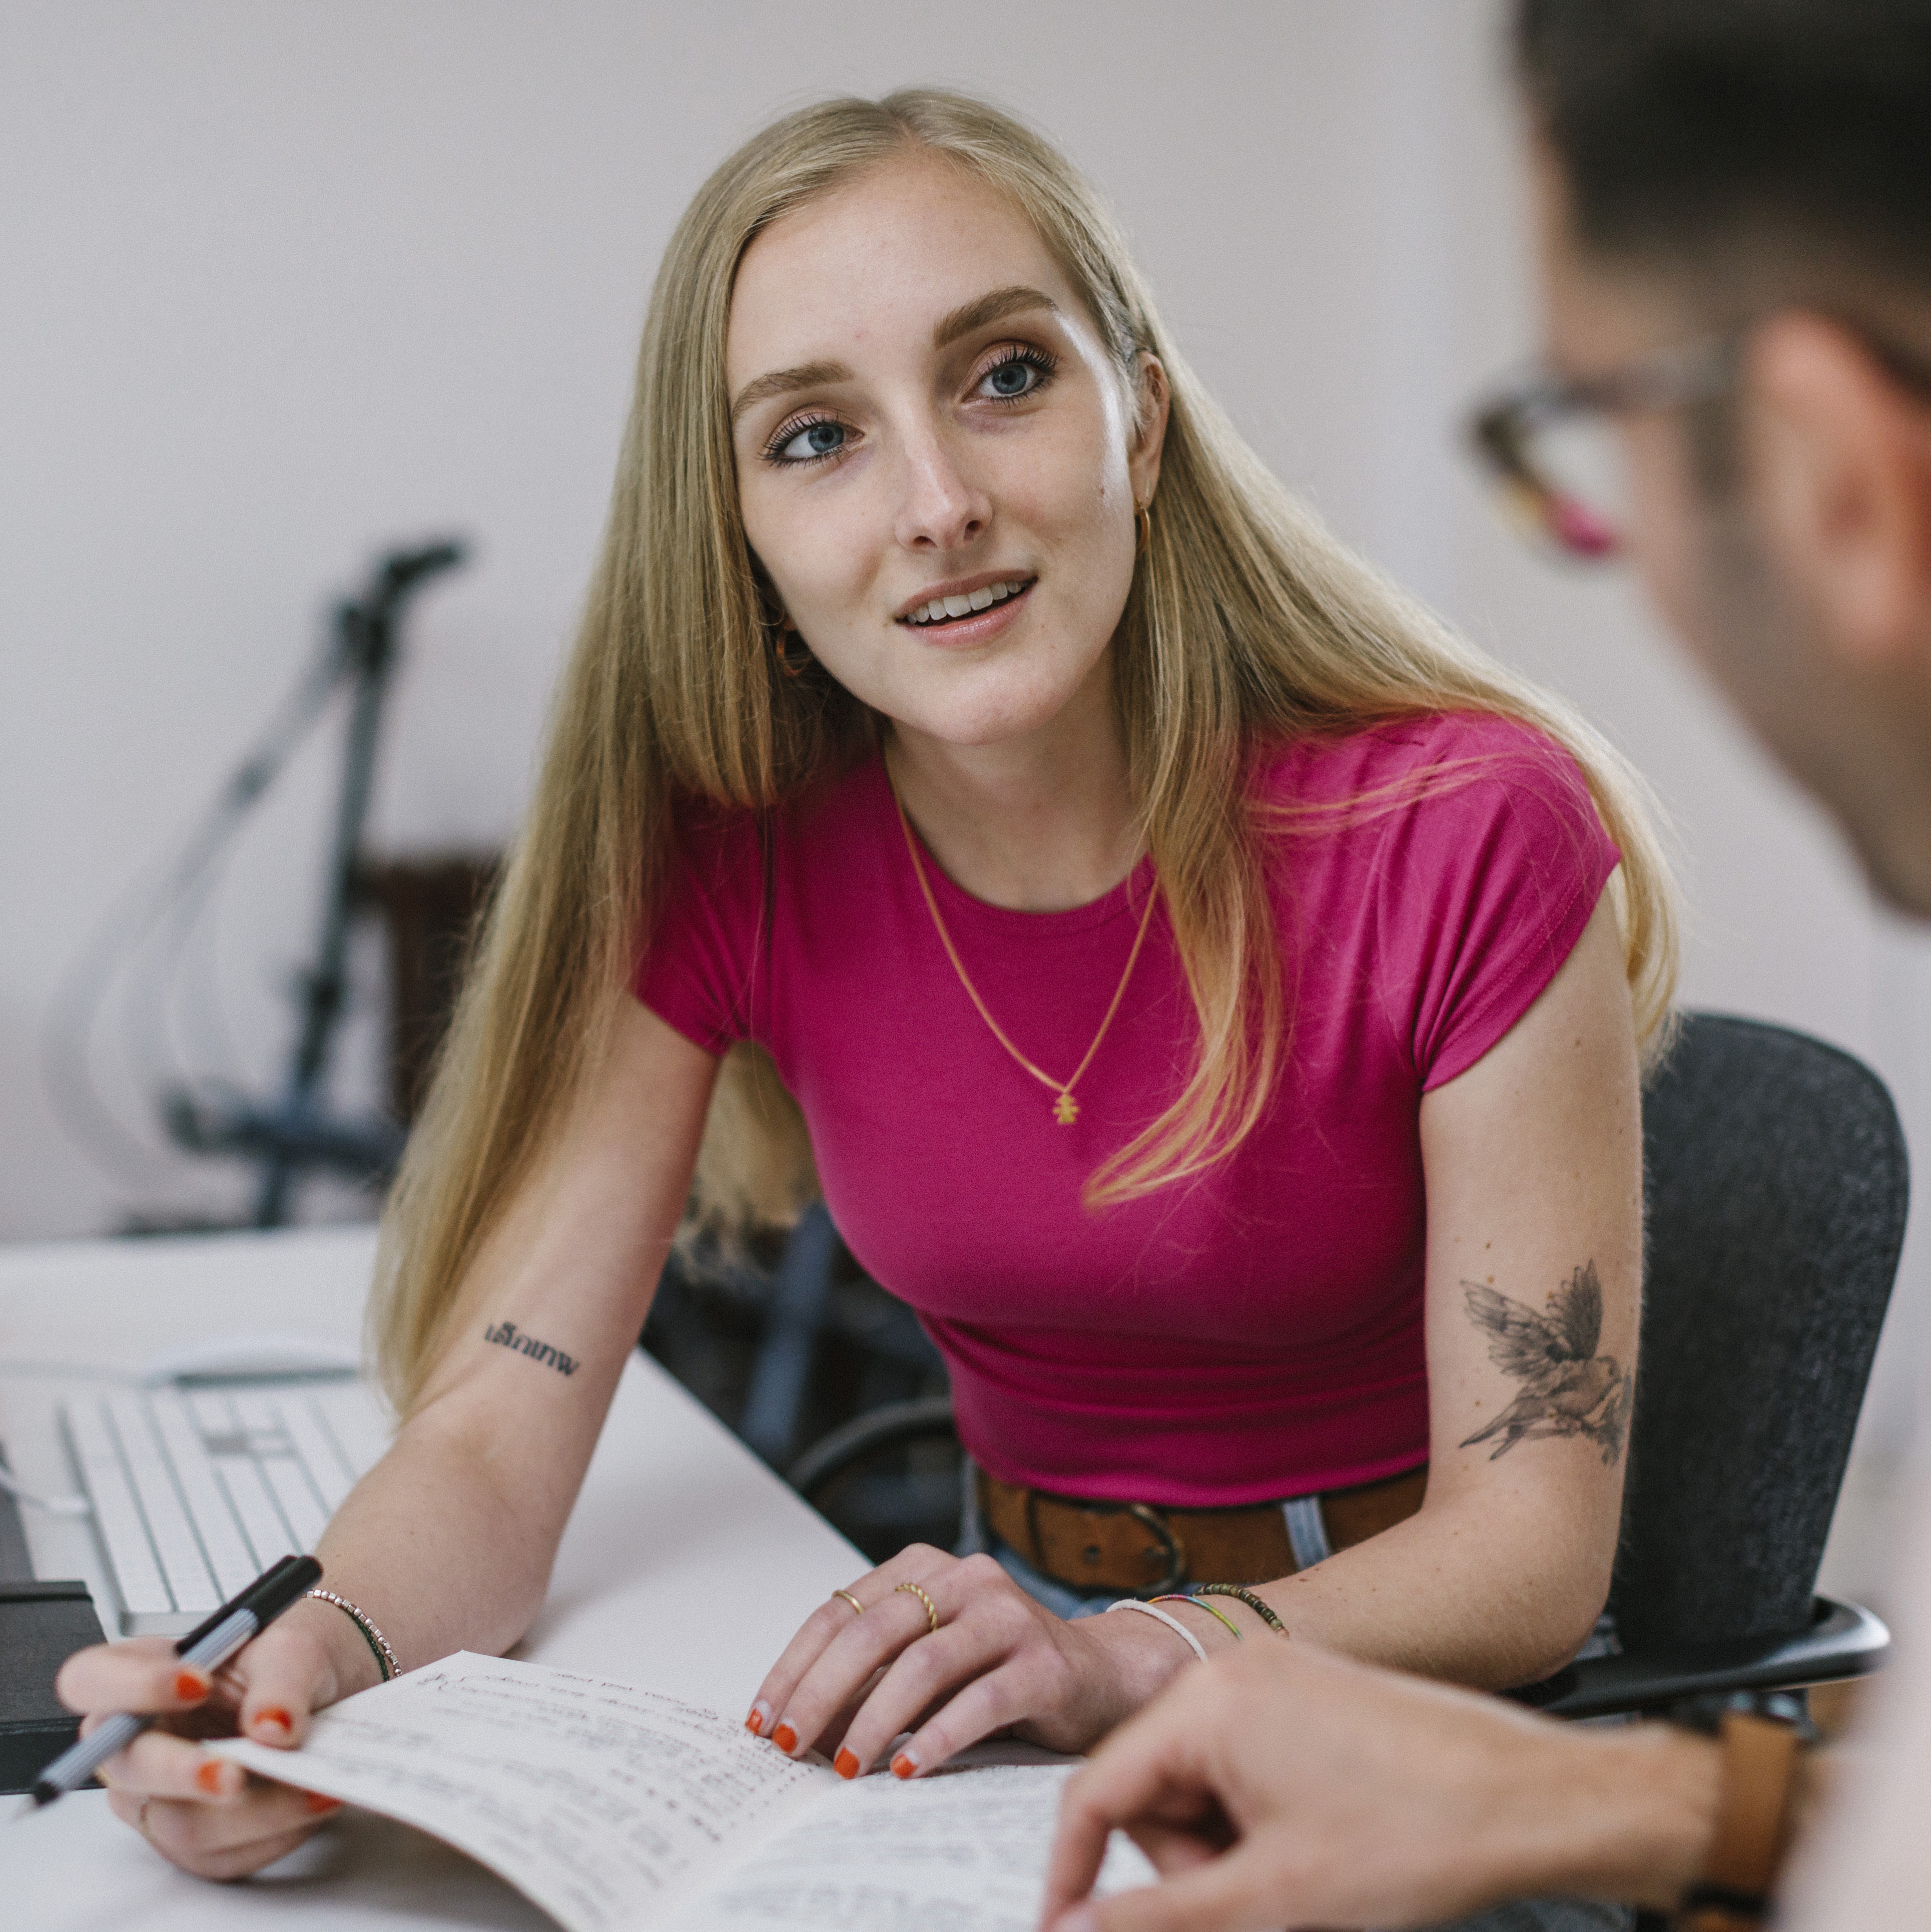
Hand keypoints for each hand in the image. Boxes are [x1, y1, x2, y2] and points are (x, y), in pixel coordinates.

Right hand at [53, 1598, 378, 1878]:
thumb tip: (272, 1724)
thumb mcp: (294, 1650)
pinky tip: (311, 1802)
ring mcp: (160, 1797)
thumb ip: (282, 1678)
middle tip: (232, 1776)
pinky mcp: (197, 1839)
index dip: (132, 1688)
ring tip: (311, 1788)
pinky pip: (225, 1853)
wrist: (324, 1698)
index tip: (195, 1685)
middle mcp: (139, 1741)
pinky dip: (276, 1831)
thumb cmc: (286, 1665)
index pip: (91, 1680)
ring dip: (253, 1812)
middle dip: (183, 1773)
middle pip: (130, 1768)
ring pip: (182, 1825)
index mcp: (144, 1675)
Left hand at [746, 1546, 1210, 1779]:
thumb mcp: (928, 1658)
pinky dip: (939, 1736)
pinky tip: (909, 1770)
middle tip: (791, 1745)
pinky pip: (982, 1699)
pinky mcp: (1044, 1662)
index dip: (794, 1666)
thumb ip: (873, 1670)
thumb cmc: (999, 1672)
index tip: (762, 1718)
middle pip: (874, 1632)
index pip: (840, 1611)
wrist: (1100, 1677)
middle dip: (821, 1693)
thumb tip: (796, 1719)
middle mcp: (965, 1579)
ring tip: (844, 1767)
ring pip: (923, 1663)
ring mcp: (1008, 1615)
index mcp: (925, 1567)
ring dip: (873, 1720)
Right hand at [1038, 1639, 1720, 1931]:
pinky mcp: (1308, 1695)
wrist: (1530, 1799)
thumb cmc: (1418, 1836)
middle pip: (1151, 1790)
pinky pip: (1245, 1765)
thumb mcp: (1269, 1900)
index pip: (1096, 1792)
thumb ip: (1154, 1919)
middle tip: (1254, 1905)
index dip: (1075, 1875)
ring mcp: (1274, 1676)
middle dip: (1186, 1862)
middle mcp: (1232, 1671)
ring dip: (1229, 1848)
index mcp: (1208, 1701)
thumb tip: (1068, 1928)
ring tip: (1297, 1882)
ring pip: (1201, 1784)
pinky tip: (1313, 1853)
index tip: (1069, 1931)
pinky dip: (1260, 1821)